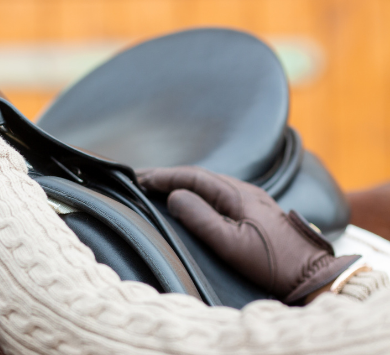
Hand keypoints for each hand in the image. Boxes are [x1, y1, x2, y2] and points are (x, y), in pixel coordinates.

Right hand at [138, 166, 359, 303]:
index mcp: (237, 194)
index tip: (138, 178)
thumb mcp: (230, 243)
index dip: (163, 176)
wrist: (312, 274)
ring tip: (157, 187)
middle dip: (167, 176)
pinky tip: (189, 199)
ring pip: (208, 183)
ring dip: (180, 182)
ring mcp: (251, 200)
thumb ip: (200, 217)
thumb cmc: (272, 262)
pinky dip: (196, 192)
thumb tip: (174, 196)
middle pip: (198, 176)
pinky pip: (218, 193)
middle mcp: (244, 191)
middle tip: (139, 180)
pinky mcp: (255, 212)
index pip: (192, 176)